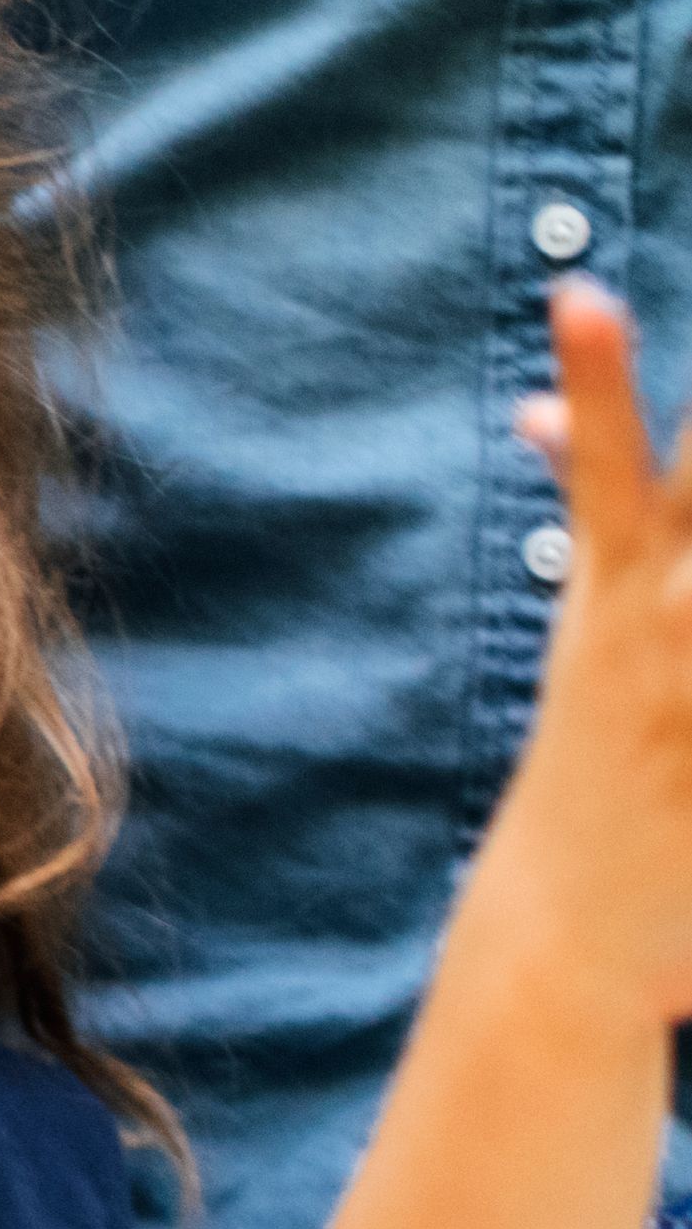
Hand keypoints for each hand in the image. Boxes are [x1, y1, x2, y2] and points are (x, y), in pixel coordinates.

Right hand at [479, 286, 691, 1022]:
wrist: (573, 931)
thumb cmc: (601, 755)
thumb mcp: (593, 623)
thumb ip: (589, 497)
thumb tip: (551, 408)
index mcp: (613, 591)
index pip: (604, 460)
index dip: (598, 379)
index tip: (583, 297)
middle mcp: (655, 628)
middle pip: (687, 503)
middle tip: (678, 373)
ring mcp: (690, 693)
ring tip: (679, 592)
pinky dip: (666, 617)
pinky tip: (613, 536)